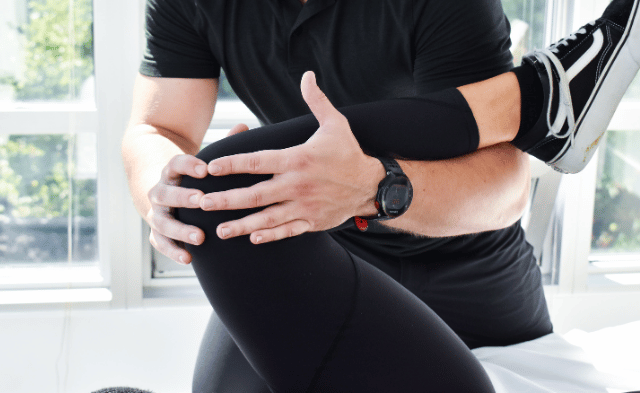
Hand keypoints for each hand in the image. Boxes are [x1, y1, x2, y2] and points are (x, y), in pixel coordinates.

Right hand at [146, 124, 252, 263]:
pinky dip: (173, 251)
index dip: (188, 165)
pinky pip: (161, 243)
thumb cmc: (193, 178)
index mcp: (172, 172)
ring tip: (200, 237)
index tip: (204, 169)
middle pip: (166, 194)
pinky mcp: (157, 232)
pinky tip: (189, 259)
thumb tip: (244, 126)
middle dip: (184, 198)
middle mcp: (160, 191)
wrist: (163, 192)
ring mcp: (157, 213)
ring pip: (162, 221)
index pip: (175, 163)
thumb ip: (222, 146)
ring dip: (180, 230)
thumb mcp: (203, 161)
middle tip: (202, 201)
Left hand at [202, 71, 382, 243]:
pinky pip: (287, 231)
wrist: (371, 186)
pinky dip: (270, 235)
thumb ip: (316, 100)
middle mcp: (298, 185)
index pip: (259, 161)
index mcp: (298, 159)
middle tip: (203, 203)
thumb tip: (307, 74)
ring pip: (268, 218)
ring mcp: (304, 206)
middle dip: (228, 200)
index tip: (210, 166)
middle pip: (256, 194)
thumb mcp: (336, 123)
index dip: (233, 163)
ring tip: (220, 231)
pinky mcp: (312, 221)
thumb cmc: (348, 153)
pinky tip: (251, 238)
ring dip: (242, 225)